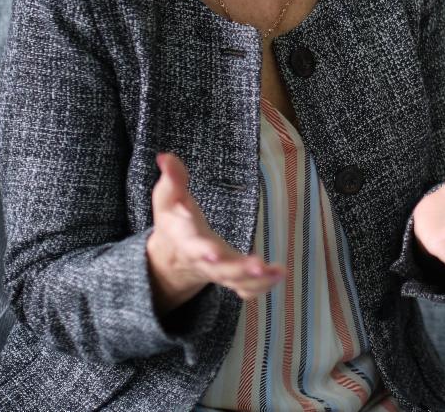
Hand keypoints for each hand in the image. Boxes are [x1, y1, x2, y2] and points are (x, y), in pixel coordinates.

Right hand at [146, 153, 283, 313]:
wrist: (173, 254)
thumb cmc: (174, 220)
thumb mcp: (168, 199)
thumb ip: (172, 179)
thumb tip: (165, 156)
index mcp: (186, 241)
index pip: (193, 246)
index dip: (203, 250)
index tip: (213, 253)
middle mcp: (203, 261)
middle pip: (219, 269)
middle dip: (237, 269)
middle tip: (258, 266)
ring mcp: (218, 272)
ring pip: (236, 281)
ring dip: (256, 279)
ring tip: (277, 272)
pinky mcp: (231, 277)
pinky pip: (245, 288)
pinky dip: (262, 286)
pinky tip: (279, 274)